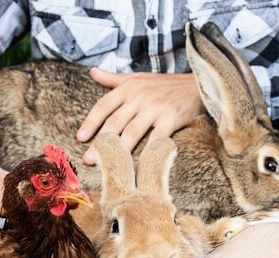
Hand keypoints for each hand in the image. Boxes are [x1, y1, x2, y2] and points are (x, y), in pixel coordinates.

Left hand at [76, 69, 203, 164]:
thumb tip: (92, 72)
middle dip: (100, 142)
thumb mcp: (138, 77)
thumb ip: (113, 78)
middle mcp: (139, 97)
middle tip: (89, 159)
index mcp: (128, 88)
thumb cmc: (165, 84)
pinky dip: (148, 152)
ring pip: (132, 132)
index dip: (91, 122)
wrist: (197, 83)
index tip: (80, 138)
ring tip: (108, 165)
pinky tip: (139, 165)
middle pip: (115, 122)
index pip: (104, 106)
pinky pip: (156, 138)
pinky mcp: (170, 118)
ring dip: (118, 150)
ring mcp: (155, 108)